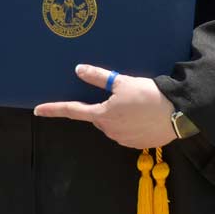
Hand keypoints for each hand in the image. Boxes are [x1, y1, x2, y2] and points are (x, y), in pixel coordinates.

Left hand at [33, 64, 177, 148]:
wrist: (176, 113)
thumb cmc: (148, 95)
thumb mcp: (122, 82)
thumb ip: (98, 77)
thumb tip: (78, 70)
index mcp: (102, 114)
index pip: (73, 110)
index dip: (54, 109)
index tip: (38, 110)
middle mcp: (109, 130)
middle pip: (98, 116)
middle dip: (105, 106)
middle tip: (124, 93)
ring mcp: (123, 139)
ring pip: (113, 124)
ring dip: (119, 114)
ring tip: (138, 103)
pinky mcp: (137, 144)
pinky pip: (127, 131)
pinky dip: (131, 123)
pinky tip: (144, 114)